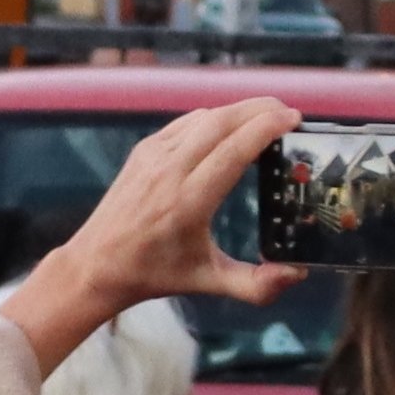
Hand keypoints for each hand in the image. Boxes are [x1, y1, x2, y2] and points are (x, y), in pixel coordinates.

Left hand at [3, 100, 298, 377]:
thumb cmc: (155, 274)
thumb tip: (298, 273)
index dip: (266, 128)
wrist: (96, 264)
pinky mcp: (143, 150)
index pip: (233, 151)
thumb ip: (255, 285)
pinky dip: (215, 118)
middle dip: (259, 109)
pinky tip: (231, 126)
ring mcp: (153, 156)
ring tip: (266, 116)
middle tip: (289, 112)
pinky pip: (186, 123)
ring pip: (204, 118)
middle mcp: (170, 172)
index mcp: (188, 202)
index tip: (293, 119)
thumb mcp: (208, 282)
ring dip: (238, 111)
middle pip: (221, 122)